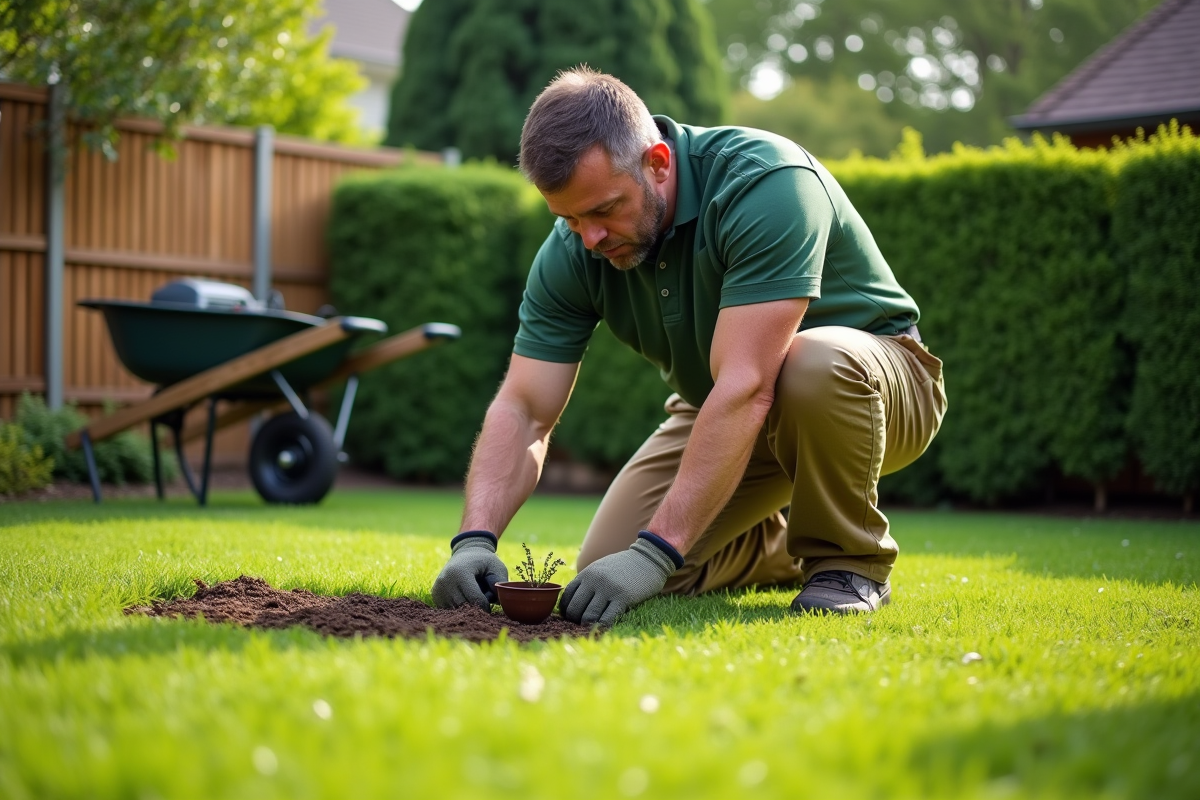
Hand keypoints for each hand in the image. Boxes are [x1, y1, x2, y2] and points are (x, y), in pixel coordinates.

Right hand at [431, 532, 507, 609]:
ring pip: (457, 610)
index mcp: (461, 573)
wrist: (466, 552)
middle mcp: (446, 581)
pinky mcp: (435, 594)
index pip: (475, 599)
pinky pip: (450, 609)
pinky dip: (459, 606)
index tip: (491, 604)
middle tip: (482, 597)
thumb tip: (498, 601)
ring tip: (472, 594)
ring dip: (467, 607)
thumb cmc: (484, 561)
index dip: (486, 606)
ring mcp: (438, 588)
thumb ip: (500, 583)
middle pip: (465, 606)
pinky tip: (463, 595)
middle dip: (476, 606)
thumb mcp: (497, 567)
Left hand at [560, 534, 680, 624]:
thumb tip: (572, 602)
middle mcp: (594, 580)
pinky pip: (606, 619)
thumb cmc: (623, 566)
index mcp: (586, 574)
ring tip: (593, 628)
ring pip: (588, 616)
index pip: (566, 598)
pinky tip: (604, 628)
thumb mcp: (600, 568)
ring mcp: (608, 589)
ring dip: (588, 625)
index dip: (567, 611)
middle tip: (583, 625)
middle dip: (576, 621)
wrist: (648, 558)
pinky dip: (602, 626)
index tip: (574, 617)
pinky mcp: (623, 597)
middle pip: (574, 609)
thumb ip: (586, 582)